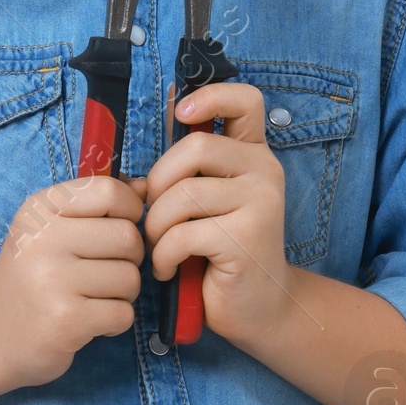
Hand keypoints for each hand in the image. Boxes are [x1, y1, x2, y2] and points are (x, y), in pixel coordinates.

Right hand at [0, 174, 145, 387]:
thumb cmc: (31, 276)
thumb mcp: (50, 229)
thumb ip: (96, 205)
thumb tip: (145, 188)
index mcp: (39, 210)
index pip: (108, 191)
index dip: (129, 210)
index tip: (118, 228)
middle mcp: (42, 240)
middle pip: (128, 237)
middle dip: (130, 259)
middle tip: (105, 273)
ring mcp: (52, 281)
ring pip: (130, 278)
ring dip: (123, 294)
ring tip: (94, 299)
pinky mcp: (65, 321)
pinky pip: (123, 313)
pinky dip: (115, 321)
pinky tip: (90, 321)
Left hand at [141, 83, 293, 347]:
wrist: (258, 308)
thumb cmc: (220, 254)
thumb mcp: (204, 205)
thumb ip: (184, 173)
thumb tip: (141, 156)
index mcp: (253, 155)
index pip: (245, 101)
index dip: (211, 96)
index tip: (182, 114)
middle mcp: (264, 172)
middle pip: (196, 148)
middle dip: (159, 183)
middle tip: (154, 216)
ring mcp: (261, 204)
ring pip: (183, 195)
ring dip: (156, 226)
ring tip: (159, 248)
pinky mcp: (247, 238)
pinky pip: (184, 234)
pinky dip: (164, 255)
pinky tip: (168, 269)